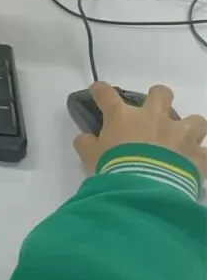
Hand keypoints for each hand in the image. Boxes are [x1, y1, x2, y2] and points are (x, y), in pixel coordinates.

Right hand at [74, 83, 206, 176]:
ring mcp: (180, 135)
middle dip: (159, 97)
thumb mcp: (89, 157)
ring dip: (190, 128)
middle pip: (161, 94)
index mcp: (123, 117)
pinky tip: (199, 165)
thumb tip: (85, 138)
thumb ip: (85, 144)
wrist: (143, 188)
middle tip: (154, 111)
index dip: (100, 90)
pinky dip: (203, 159)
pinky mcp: (198, 156)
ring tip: (184, 140)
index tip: (98, 90)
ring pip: (196, 120)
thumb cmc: (112, 168)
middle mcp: (154, 118)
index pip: (106, 95)